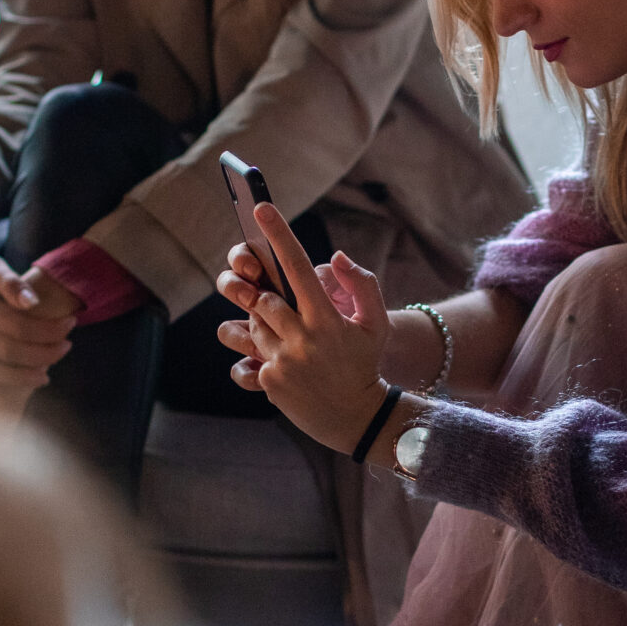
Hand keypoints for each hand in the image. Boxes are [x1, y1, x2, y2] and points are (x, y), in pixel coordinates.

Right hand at [0, 221, 75, 416]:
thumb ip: (9, 281)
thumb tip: (33, 302)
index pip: (17, 326)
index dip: (47, 330)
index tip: (70, 323)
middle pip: (8, 351)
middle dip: (43, 353)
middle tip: (67, 345)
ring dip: (24, 375)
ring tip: (49, 370)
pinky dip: (5, 379)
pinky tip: (27, 377)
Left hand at [214, 208, 391, 450]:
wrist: (357, 418)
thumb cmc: (365, 363)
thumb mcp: (375, 323)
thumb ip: (362, 284)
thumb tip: (334, 257)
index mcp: (327, 320)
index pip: (297, 267)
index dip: (279, 235)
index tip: (261, 207)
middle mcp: (302, 339)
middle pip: (265, 298)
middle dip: (268, 297)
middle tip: (284, 306)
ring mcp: (283, 362)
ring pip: (255, 324)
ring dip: (266, 324)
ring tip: (291, 338)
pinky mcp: (269, 381)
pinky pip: (251, 354)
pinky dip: (266, 352)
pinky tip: (290, 365)